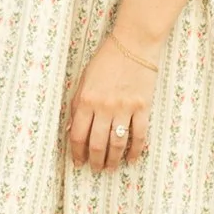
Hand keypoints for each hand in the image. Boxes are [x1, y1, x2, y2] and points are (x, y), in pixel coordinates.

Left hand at [66, 32, 156, 174]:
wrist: (133, 44)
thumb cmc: (106, 60)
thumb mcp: (84, 79)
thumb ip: (77, 104)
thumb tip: (71, 129)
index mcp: (86, 99)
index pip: (77, 134)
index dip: (77, 153)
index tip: (78, 162)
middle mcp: (104, 107)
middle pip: (97, 144)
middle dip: (95, 161)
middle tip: (96, 169)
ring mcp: (124, 108)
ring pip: (117, 144)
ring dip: (113, 160)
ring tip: (110, 168)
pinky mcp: (142, 107)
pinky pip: (139, 136)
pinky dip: (136, 151)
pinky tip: (132, 159)